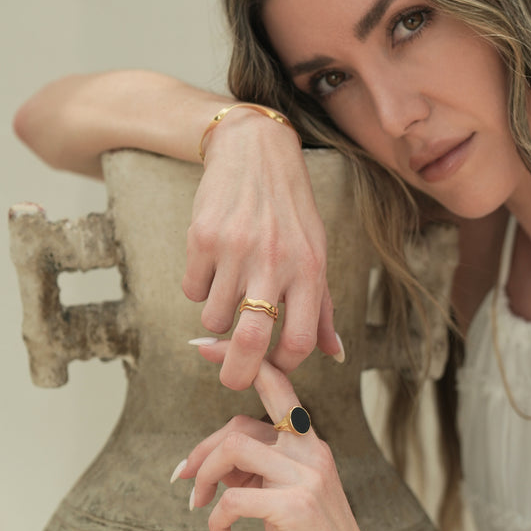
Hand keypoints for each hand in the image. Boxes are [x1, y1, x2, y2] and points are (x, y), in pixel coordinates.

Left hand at [172, 341, 381, 530]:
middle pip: (238, 425)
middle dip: (201, 451)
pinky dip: (215, 519)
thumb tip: (218, 468)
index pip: (275, 383)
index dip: (239, 358)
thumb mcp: (290, 499)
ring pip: (233, 449)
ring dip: (203, 479)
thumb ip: (262, 472)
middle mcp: (312, 450)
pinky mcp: (296, 506)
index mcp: (312, 443)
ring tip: (199, 508)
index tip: (202, 344)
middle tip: (182, 480)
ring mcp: (307, 476)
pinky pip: (232, 499)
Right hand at [182, 108, 341, 389]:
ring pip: (213, 319)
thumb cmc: (290, 211)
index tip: (273, 366)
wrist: (255, 152)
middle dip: (237, 374)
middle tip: (231, 378)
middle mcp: (275, 261)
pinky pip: (193, 290)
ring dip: (215, 318)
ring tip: (227, 289)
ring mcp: (236, 250)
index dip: (284, 365)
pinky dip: (199, 287)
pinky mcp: (202, 238)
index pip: (300, 341)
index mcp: (309, 270)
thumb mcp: (316, 253)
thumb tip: (337, 354)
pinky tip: (213, 263)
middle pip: (251, 342)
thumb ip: (323, 308)